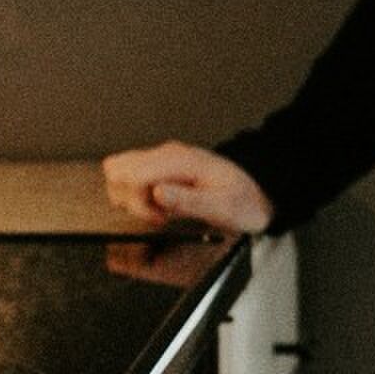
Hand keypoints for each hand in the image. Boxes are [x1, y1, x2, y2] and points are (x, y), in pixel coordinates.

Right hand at [102, 142, 273, 232]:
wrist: (258, 194)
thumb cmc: (243, 201)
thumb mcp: (221, 207)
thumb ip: (188, 201)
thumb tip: (157, 194)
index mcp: (177, 160)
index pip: (130, 174)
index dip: (137, 203)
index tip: (160, 218)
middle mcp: (165, 155)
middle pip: (116, 170)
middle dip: (128, 199)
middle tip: (158, 216)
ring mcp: (161, 160)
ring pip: (119, 174)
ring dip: (131, 199)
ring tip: (162, 213)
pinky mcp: (160, 169)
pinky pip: (132, 180)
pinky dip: (138, 197)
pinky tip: (161, 207)